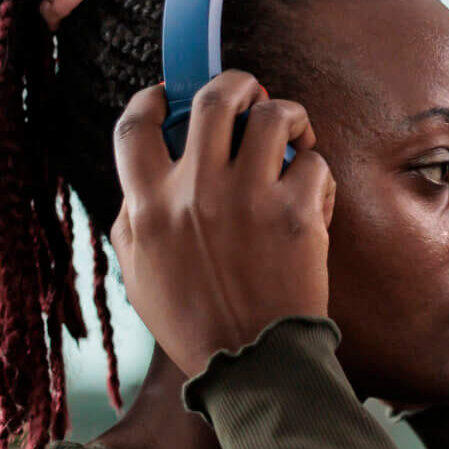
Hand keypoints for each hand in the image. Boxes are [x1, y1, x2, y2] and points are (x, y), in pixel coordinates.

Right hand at [108, 74, 334, 376]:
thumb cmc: (196, 327)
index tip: (168, 95)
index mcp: (147, 205)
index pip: (135, 127)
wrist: (253, 366)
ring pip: (272, 114)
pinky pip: (313, 164)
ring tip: (297, 136)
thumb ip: (131, 223)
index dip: (152, 100)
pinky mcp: (296, 214)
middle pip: (213, 98)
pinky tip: (314, 195)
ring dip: (289, 116)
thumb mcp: (139, 277)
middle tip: (253, 94)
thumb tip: (136, 185)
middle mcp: (194, 191)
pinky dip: (317, 172)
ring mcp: (246, 198)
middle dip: (238, 83)